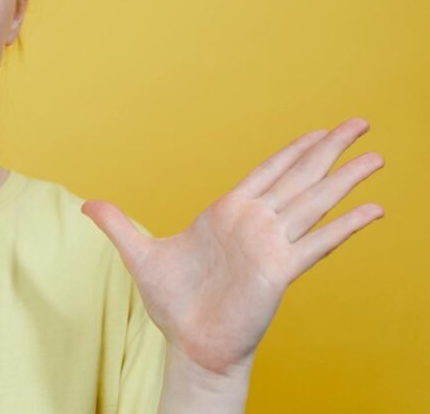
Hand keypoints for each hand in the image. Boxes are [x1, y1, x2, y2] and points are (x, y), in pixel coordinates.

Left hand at [82, 117, 384, 375]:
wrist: (189, 342)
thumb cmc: (172, 302)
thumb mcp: (138, 254)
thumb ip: (117, 224)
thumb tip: (86, 205)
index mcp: (227, 213)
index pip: (269, 171)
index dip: (295, 149)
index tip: (320, 129)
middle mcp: (255, 223)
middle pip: (299, 176)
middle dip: (329, 148)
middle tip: (360, 121)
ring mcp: (271, 245)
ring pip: (314, 202)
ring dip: (345, 178)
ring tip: (376, 156)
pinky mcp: (280, 270)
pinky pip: (318, 243)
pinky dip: (345, 226)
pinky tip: (373, 210)